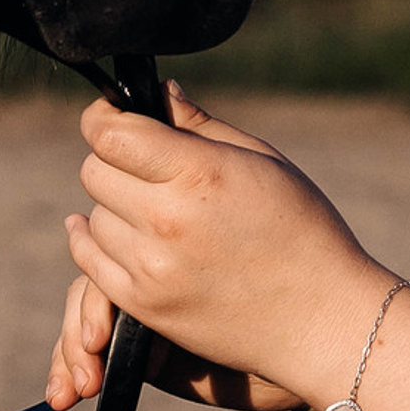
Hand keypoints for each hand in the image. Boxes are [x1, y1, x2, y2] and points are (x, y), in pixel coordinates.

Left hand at [61, 82, 392, 409]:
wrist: (319, 317)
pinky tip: (115, 231)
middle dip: (112, 158)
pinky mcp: (145, 306)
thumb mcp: (262, 161)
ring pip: (92, 218)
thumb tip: (159, 93)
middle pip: (94, 171)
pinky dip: (97, 244)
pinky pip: (91, 264)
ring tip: (147, 205)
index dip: (103, 117)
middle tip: (140, 162)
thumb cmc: (302, 229)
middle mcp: (165, 219)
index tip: (113, 114)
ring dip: (112, 206)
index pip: (109, 134)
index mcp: (198, 173)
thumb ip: (200, 125)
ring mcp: (151, 268)